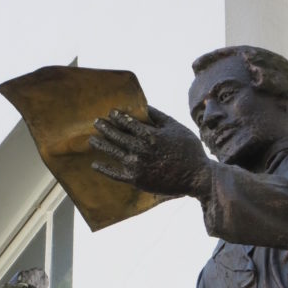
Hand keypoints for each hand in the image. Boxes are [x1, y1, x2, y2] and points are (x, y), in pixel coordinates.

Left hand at [90, 106, 212, 197]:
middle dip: (105, 128)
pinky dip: (104, 169)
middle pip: (117, 136)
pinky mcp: (137, 180)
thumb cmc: (189, 150)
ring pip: (113, 152)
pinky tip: (95, 164)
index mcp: (149, 135)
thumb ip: (158, 116)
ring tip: (92, 139)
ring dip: (101, 144)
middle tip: (96, 122)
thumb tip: (144, 106)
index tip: (111, 113)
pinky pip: (116, 174)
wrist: (196, 176)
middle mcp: (140, 149)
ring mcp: (137, 165)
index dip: (117, 117)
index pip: (128, 123)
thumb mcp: (175, 127)